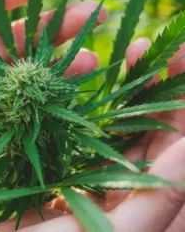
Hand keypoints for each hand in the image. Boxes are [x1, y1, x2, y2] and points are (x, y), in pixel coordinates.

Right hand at [0, 39, 184, 231]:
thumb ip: (157, 200)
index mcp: (150, 201)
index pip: (180, 143)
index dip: (182, 100)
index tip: (179, 55)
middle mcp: (130, 183)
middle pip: (157, 127)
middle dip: (161, 84)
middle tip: (153, 45)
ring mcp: (100, 171)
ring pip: (128, 124)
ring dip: (136, 88)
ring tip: (137, 51)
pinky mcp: (72, 164)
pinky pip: (95, 129)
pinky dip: (100, 103)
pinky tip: (98, 81)